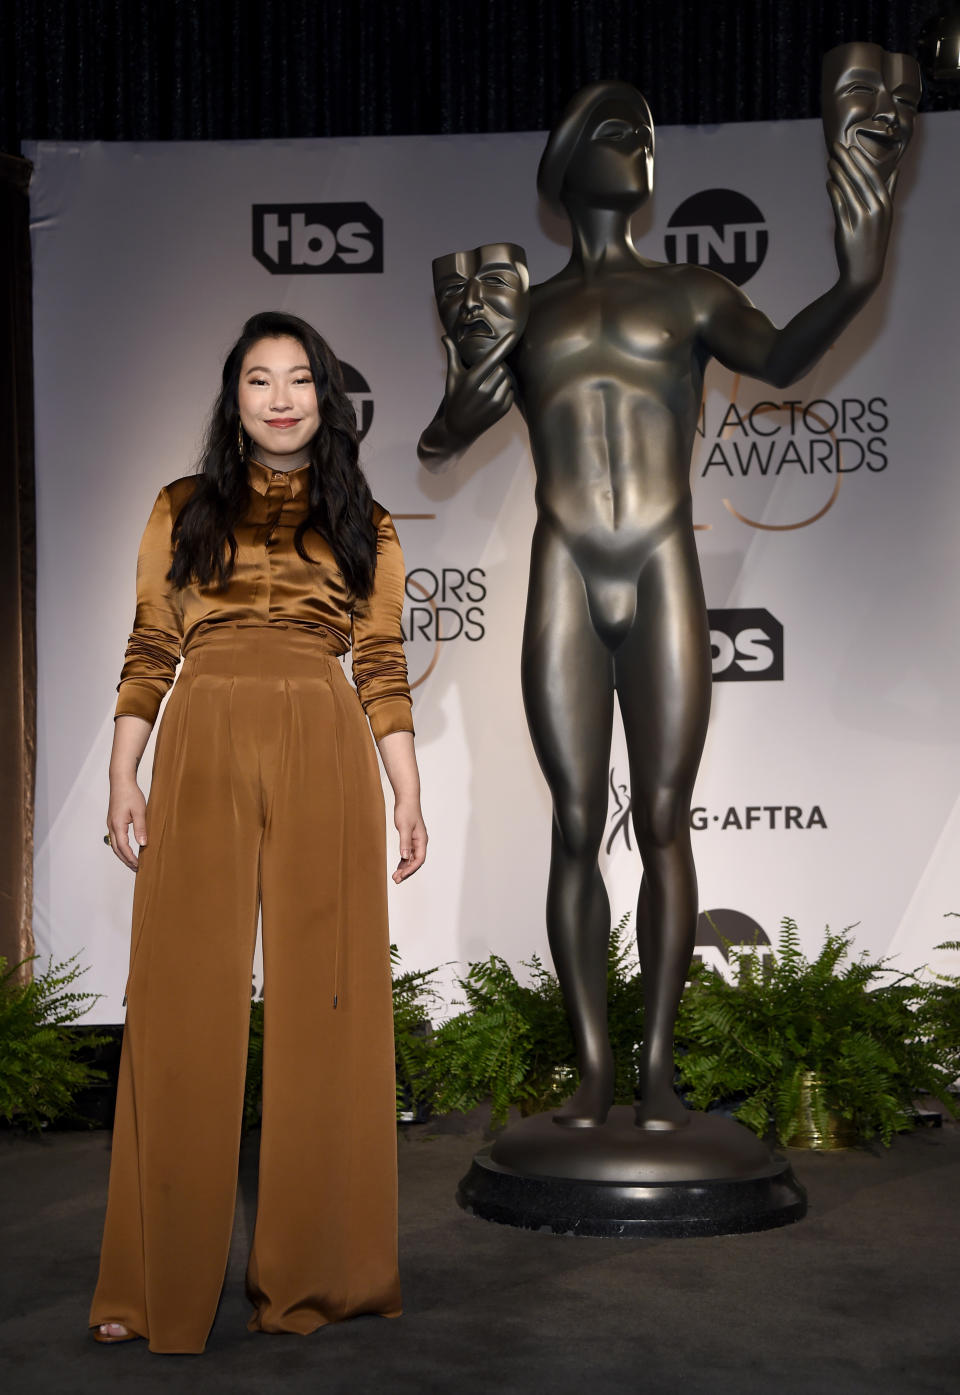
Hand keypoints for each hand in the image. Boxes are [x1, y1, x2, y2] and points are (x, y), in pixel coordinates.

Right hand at [106, 776, 146, 870]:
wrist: (121, 781)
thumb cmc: (130, 794)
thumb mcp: (140, 811)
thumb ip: (141, 828)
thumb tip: (143, 844)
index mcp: (117, 825)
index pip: (123, 847)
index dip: (131, 858)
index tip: (138, 865)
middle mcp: (111, 826)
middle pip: (116, 849)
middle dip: (126, 860)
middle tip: (135, 868)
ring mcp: (111, 823)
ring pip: (114, 844)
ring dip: (123, 854)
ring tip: (132, 862)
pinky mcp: (113, 821)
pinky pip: (115, 838)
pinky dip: (121, 847)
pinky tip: (128, 848)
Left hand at [392, 799, 426, 883]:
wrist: (406, 799)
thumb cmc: (406, 811)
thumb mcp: (404, 827)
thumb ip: (404, 842)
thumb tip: (405, 857)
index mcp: (422, 840)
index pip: (419, 859)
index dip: (410, 869)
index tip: (401, 876)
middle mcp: (420, 842)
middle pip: (416, 861)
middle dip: (407, 871)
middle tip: (396, 879)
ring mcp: (415, 841)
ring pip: (411, 859)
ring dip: (404, 868)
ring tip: (396, 876)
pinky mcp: (410, 838)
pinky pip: (408, 853)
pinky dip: (403, 861)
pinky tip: (398, 866)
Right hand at [441, 330, 518, 444]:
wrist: (458, 429)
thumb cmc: (454, 398)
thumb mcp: (452, 377)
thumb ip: (452, 354)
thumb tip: (445, 336)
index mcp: (472, 379)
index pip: (492, 358)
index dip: (503, 345)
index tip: (513, 334)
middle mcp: (484, 391)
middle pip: (502, 367)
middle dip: (497, 366)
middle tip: (487, 372)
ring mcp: (495, 402)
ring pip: (508, 379)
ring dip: (502, 378)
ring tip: (488, 384)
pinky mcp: (502, 410)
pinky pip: (511, 391)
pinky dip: (505, 389)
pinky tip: (492, 395)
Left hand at [827, 141, 894, 293]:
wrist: (864, 271)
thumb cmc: (873, 240)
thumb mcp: (886, 216)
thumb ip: (889, 192)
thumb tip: (896, 170)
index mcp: (886, 205)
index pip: (873, 176)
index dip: (861, 160)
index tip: (851, 147)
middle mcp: (876, 211)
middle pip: (859, 179)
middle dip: (846, 160)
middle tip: (835, 146)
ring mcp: (861, 220)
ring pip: (847, 189)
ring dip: (837, 172)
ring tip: (829, 161)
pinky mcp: (847, 229)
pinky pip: (838, 205)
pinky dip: (833, 191)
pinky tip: (828, 181)